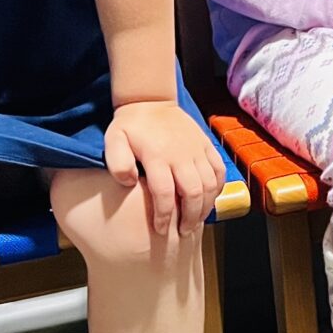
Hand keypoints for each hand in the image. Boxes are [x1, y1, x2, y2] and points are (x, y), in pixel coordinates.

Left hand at [104, 100, 222, 237]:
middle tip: (183, 231)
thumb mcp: (113, 140)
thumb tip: (129, 183)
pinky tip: (210, 199)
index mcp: (158, 156)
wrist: (151, 101)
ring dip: (206, 206)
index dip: (164, 215)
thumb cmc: (130, 126)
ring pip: (210, 184)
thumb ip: (117, 163)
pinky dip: (218, 188)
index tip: (160, 230)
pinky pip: (219, 170)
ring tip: (196, 220)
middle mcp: (181, 154)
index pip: (165, 193)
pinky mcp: (206, 145)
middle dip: (190, 217)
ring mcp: (197, 149)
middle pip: (193, 192)